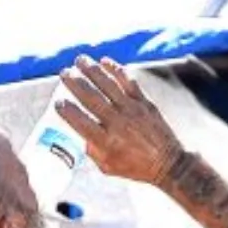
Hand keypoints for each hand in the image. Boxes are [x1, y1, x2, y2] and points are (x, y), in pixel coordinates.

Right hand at [52, 55, 182, 184]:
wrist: (169, 163)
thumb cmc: (135, 167)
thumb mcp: (108, 167)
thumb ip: (92, 150)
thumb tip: (78, 133)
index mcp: (107, 142)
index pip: (81, 123)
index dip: (67, 111)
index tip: (58, 102)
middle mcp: (118, 124)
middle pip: (91, 99)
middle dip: (75, 83)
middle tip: (64, 73)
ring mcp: (133, 111)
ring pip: (108, 85)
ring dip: (92, 70)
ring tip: (80, 59)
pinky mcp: (144, 103)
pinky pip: (128, 82)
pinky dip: (116, 70)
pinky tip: (104, 61)